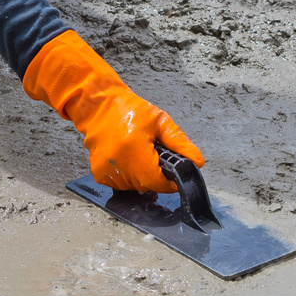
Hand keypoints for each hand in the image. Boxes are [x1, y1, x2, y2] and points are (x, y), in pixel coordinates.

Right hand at [23, 30, 203, 192]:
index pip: (157, 181)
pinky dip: (128, 177)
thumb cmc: (130, 111)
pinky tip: (127, 160)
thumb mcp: (160, 122)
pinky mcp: (99, 174)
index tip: (174, 174)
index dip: (169, 182)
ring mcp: (106, 171)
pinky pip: (121, 185)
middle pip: (147, 186)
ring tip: (139, 155)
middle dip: (156, 176)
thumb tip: (196, 162)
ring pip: (134, 187)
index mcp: (133, 150)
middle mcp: (117, 163)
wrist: (100, 107)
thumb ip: (180, 143)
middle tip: (154, 156)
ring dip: (141, 177)